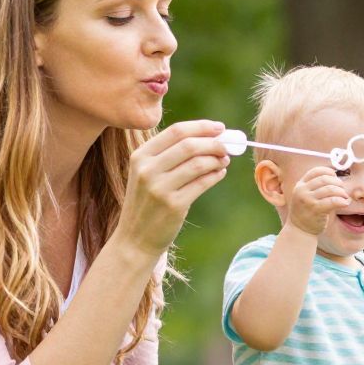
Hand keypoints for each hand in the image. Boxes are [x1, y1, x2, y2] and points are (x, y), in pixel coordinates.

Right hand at [113, 120, 230, 257]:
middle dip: (214, 143)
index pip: (176, 131)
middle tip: (228, 146)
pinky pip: (202, 183)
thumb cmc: (147, 202)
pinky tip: (219, 174)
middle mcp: (147, 169)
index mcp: (140, 156)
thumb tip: (210, 136)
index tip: (220, 127)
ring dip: (217, 159)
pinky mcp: (174, 205)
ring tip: (224, 160)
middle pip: (189, 145)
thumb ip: (171, 154)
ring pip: (198, 163)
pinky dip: (216, 175)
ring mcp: (159, 188)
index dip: (202, 127)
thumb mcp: (148, 174)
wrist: (135, 238)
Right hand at [283, 166, 351, 237]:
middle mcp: (302, 190)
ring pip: (330, 189)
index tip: (336, 177)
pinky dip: (342, 201)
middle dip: (337, 183)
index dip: (329, 172)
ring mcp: (308, 200)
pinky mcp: (315, 209)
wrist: (299, 230)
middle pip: (325, 179)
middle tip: (342, 189)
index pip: (316, 171)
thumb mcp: (306, 196)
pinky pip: (333, 201)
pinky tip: (345, 203)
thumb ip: (316, 186)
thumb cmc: (307, 212)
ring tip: (345, 197)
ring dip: (341, 192)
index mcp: (300, 185)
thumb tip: (337, 177)